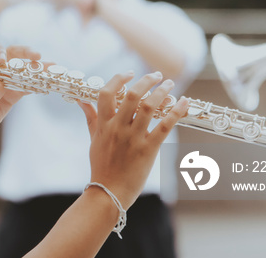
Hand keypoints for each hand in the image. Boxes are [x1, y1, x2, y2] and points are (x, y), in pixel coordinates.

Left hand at [0, 39, 40, 162]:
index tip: (3, 61)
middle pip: (11, 54)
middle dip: (25, 53)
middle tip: (37, 57)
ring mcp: (4, 82)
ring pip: (22, 70)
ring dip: (37, 68)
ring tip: (52, 68)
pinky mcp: (12, 94)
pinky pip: (26, 86)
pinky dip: (36, 85)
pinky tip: (47, 83)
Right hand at [78, 72, 188, 208]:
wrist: (109, 192)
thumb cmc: (101, 166)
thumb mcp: (93, 139)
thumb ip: (91, 118)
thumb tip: (82, 101)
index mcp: (104, 124)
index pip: (106, 93)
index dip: (118, 79)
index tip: (130, 73)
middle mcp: (118, 128)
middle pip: (132, 95)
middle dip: (147, 80)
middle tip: (157, 75)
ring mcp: (133, 138)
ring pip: (149, 107)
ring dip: (162, 92)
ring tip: (170, 85)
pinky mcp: (148, 150)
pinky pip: (164, 126)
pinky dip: (176, 112)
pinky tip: (183, 102)